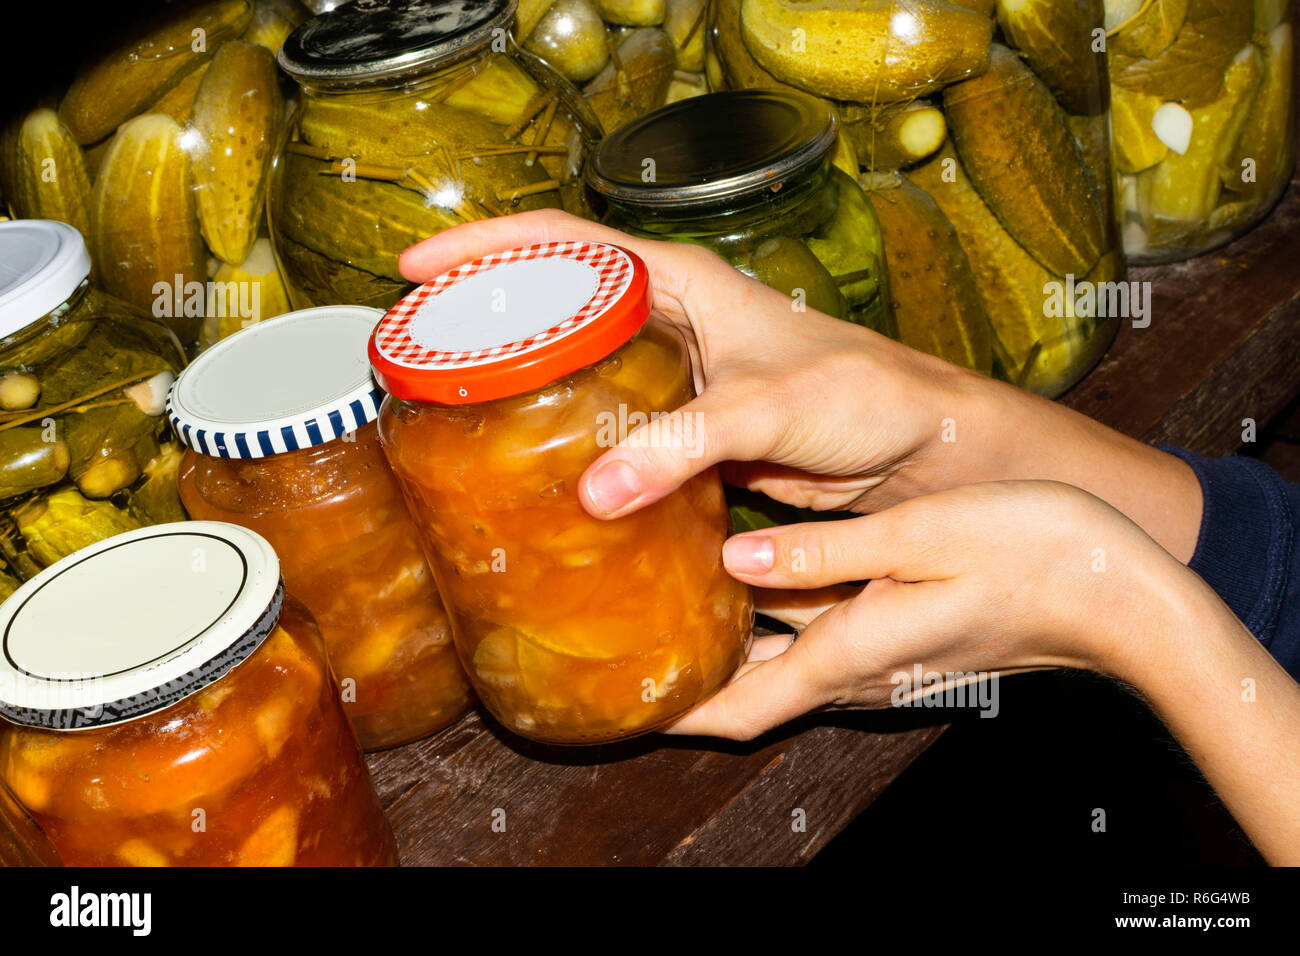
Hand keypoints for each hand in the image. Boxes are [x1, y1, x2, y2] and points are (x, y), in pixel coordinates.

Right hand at [400, 208, 984, 517]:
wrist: (915, 450)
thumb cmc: (867, 396)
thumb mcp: (774, 406)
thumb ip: (689, 441)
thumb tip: (595, 489)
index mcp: (683, 283)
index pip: (566, 241)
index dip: (486, 247)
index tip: (417, 268)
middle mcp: (670, 321)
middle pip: (555, 301)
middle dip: (485, 318)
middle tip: (417, 353)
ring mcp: (672, 378)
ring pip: (574, 366)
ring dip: (518, 384)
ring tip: (449, 412)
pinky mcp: (681, 432)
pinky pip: (604, 425)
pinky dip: (563, 440)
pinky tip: (528, 469)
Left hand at [667, 480, 1192, 739]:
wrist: (1121, 596)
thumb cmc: (1033, 555)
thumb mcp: (920, 538)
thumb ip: (823, 556)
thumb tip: (736, 560)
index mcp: (853, 652)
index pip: (739, 707)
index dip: (676, 711)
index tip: (622, 700)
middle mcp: (860, 671)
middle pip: (751, 692)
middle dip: (690, 676)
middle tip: (630, 637)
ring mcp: (885, 660)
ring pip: (782, 665)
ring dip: (728, 647)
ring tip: (671, 600)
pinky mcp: (905, 640)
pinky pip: (819, 641)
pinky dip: (775, 623)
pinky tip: (753, 575)